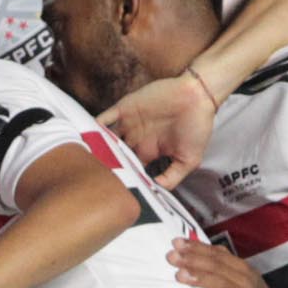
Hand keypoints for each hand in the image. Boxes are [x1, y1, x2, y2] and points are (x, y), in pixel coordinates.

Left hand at [101, 67, 218, 189]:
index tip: (115, 191)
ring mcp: (129, 123)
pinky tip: (91, 138)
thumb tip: (156, 191)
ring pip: (105, 139)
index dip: (122, 178)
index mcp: (148, 152)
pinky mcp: (125, 108)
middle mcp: (135, 139)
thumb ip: (173, 177)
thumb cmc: (197, 127)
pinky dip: (96, 126)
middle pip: (112, 155)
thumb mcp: (189, 160)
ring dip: (97, 149)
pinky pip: (105, 117)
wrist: (198, 96)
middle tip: (97, 180)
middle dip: (104, 166)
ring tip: (89, 163)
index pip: (128, 168)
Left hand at [166, 236, 287, 287]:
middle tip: (171, 257)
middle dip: (192, 259)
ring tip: (181, 275)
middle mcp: (244, 277)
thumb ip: (222, 268)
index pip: (216, 254)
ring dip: (200, 278)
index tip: (176, 243)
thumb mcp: (240, 279)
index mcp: (239, 267)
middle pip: (216, 265)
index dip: (197, 247)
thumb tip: (199, 253)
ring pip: (222, 283)